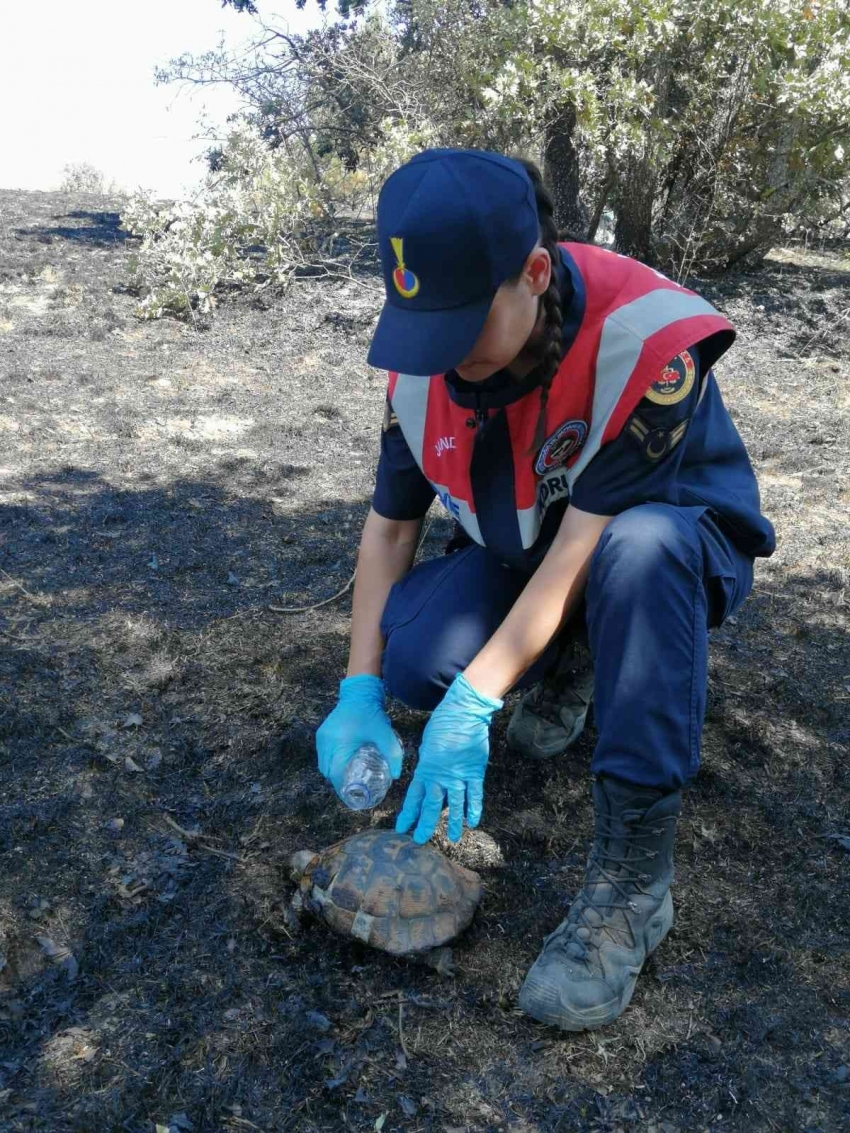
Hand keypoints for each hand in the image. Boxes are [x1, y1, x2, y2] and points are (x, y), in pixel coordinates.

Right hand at [316, 674, 402, 796]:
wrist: (359, 693)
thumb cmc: (371, 714)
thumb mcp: (385, 734)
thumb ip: (393, 754)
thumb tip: (396, 775)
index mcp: (339, 743)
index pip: (336, 773)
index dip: (343, 787)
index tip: (353, 795)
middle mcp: (326, 741)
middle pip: (327, 771)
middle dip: (339, 782)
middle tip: (353, 787)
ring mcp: (321, 737)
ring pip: (323, 764)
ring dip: (333, 772)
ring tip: (348, 776)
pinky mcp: (321, 734)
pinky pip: (322, 755)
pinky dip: (330, 762)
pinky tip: (342, 762)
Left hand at [395, 672, 502, 844]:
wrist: (463, 713)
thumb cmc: (442, 724)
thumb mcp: (426, 744)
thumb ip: (427, 762)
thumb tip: (429, 773)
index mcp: (425, 769)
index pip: (414, 797)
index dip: (408, 814)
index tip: (401, 828)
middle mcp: (440, 777)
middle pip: (431, 806)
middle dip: (425, 824)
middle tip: (420, 840)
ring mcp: (458, 776)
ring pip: (454, 805)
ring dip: (453, 823)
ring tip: (452, 838)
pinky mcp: (474, 772)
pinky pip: (475, 795)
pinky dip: (474, 809)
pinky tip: (473, 822)